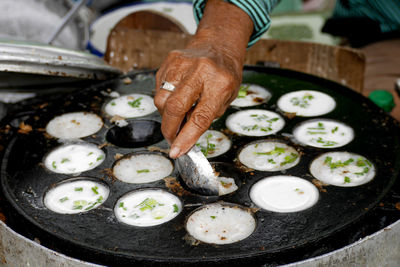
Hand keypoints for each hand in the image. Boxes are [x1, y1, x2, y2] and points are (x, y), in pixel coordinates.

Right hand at [153, 0, 252, 157]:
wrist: (219, 44)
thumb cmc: (225, 74)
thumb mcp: (227, 98)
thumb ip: (206, 116)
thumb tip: (184, 136)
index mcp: (220, 83)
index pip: (200, 117)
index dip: (186, 138)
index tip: (177, 151)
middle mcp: (200, 71)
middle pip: (175, 108)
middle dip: (169, 129)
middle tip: (171, 138)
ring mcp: (182, 64)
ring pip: (161, 99)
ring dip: (166, 115)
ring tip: (177, 114)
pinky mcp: (170, 61)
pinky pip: (159, 88)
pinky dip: (165, 99)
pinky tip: (176, 97)